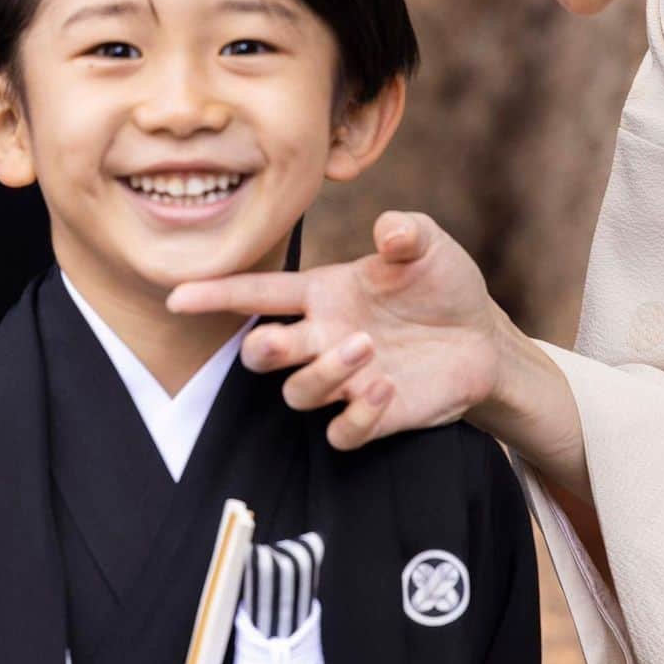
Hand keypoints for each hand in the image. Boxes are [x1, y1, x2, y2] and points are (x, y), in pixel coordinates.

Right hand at [168, 211, 503, 448]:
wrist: (483, 338)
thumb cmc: (442, 285)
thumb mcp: (428, 245)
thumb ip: (407, 230)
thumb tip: (389, 230)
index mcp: (321, 294)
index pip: (257, 294)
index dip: (217, 295)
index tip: (179, 296)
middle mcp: (322, 338)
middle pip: (262, 353)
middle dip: (264, 348)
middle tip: (287, 339)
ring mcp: (343, 381)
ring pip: (298, 392)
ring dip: (323, 373)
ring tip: (366, 350)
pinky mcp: (370, 416)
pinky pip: (340, 433)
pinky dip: (356, 416)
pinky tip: (385, 388)